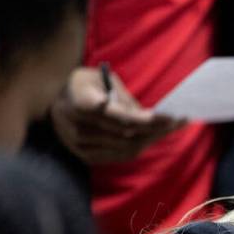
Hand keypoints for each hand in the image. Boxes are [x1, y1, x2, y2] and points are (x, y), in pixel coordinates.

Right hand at [51, 67, 185, 163]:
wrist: (52, 102)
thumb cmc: (82, 84)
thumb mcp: (100, 77)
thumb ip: (123, 97)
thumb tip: (148, 117)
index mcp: (80, 104)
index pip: (121, 118)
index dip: (148, 120)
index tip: (171, 117)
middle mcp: (79, 128)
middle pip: (128, 135)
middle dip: (158, 129)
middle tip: (181, 120)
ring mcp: (81, 145)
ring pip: (128, 148)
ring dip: (153, 138)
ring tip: (172, 127)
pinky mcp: (86, 156)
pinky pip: (121, 155)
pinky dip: (140, 146)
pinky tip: (154, 136)